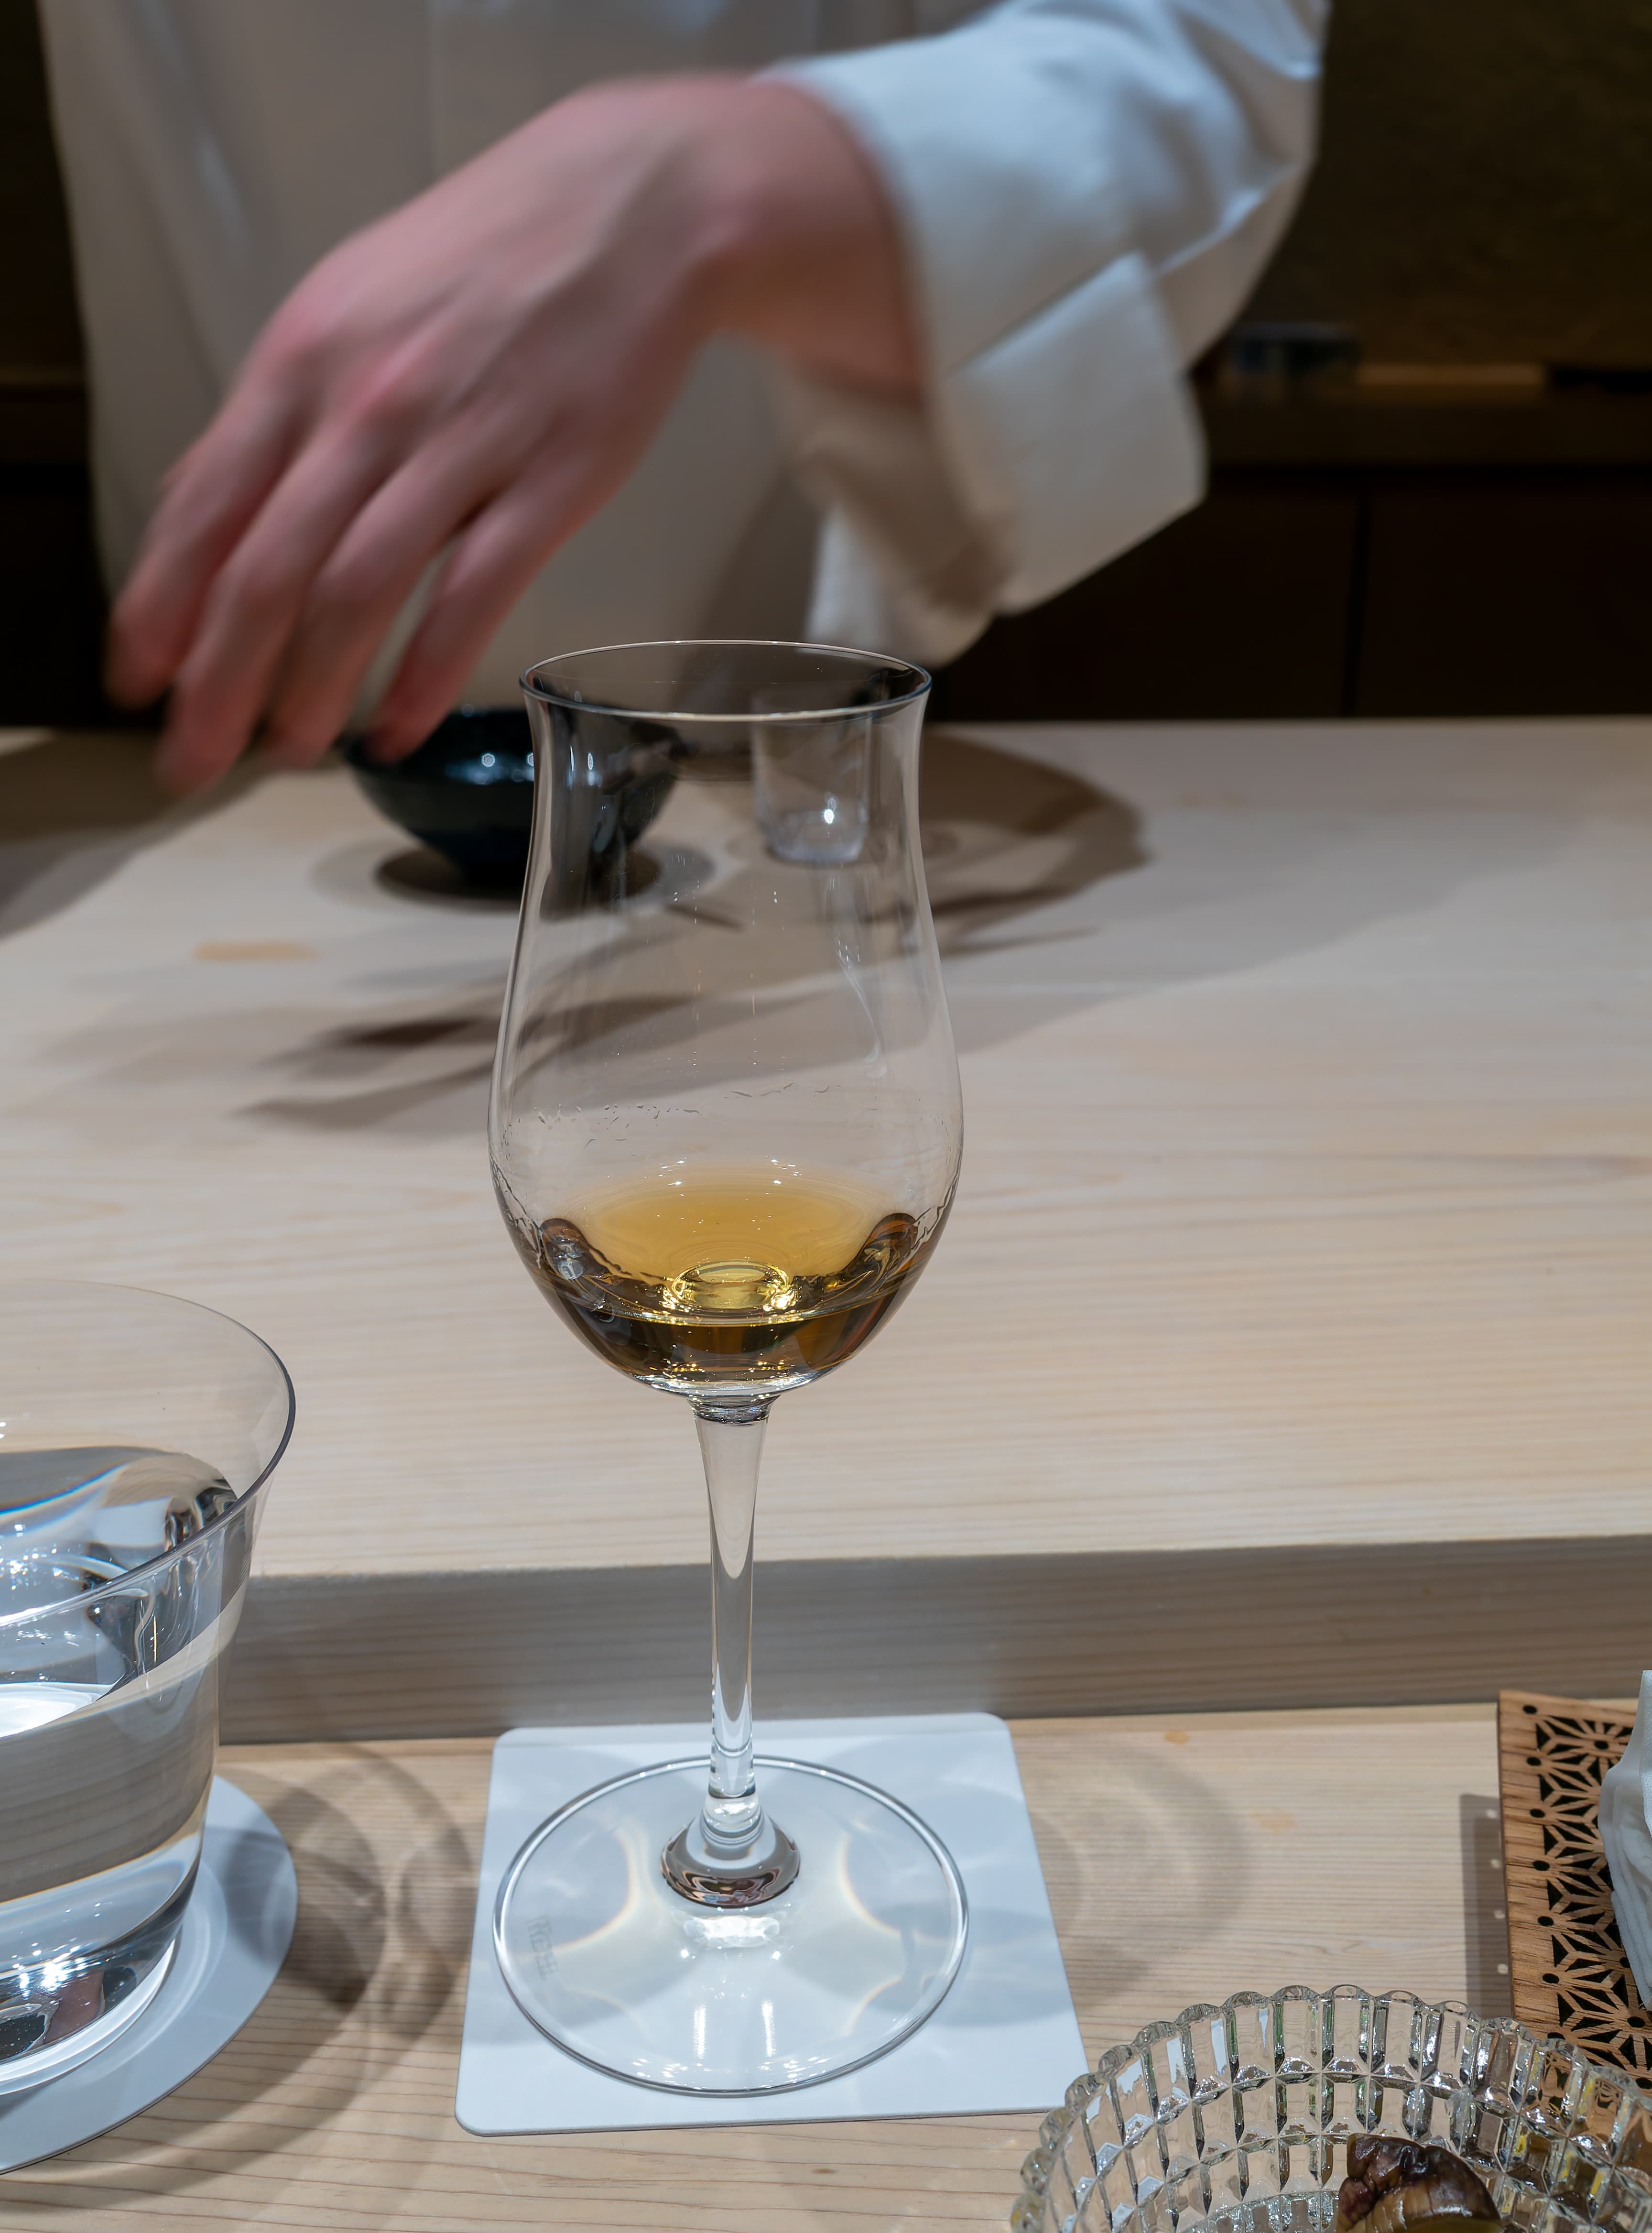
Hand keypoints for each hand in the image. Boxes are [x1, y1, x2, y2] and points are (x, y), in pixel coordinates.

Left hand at [107, 76, 918, 793]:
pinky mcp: (549, 484)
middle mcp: (367, 406)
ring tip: (288, 752)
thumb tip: (217, 516)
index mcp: (303, 361)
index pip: (205, 505)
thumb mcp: (350, 308)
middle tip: (196, 758)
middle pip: (268, 570)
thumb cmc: (483, 264)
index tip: (135, 680)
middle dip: (219, 680)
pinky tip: (394, 730)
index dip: (161, 605)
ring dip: (312, 689)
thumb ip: (285, 416)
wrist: (631, 211)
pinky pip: (471, 598)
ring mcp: (460, 447)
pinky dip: (424, 677)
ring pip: (358, 593)